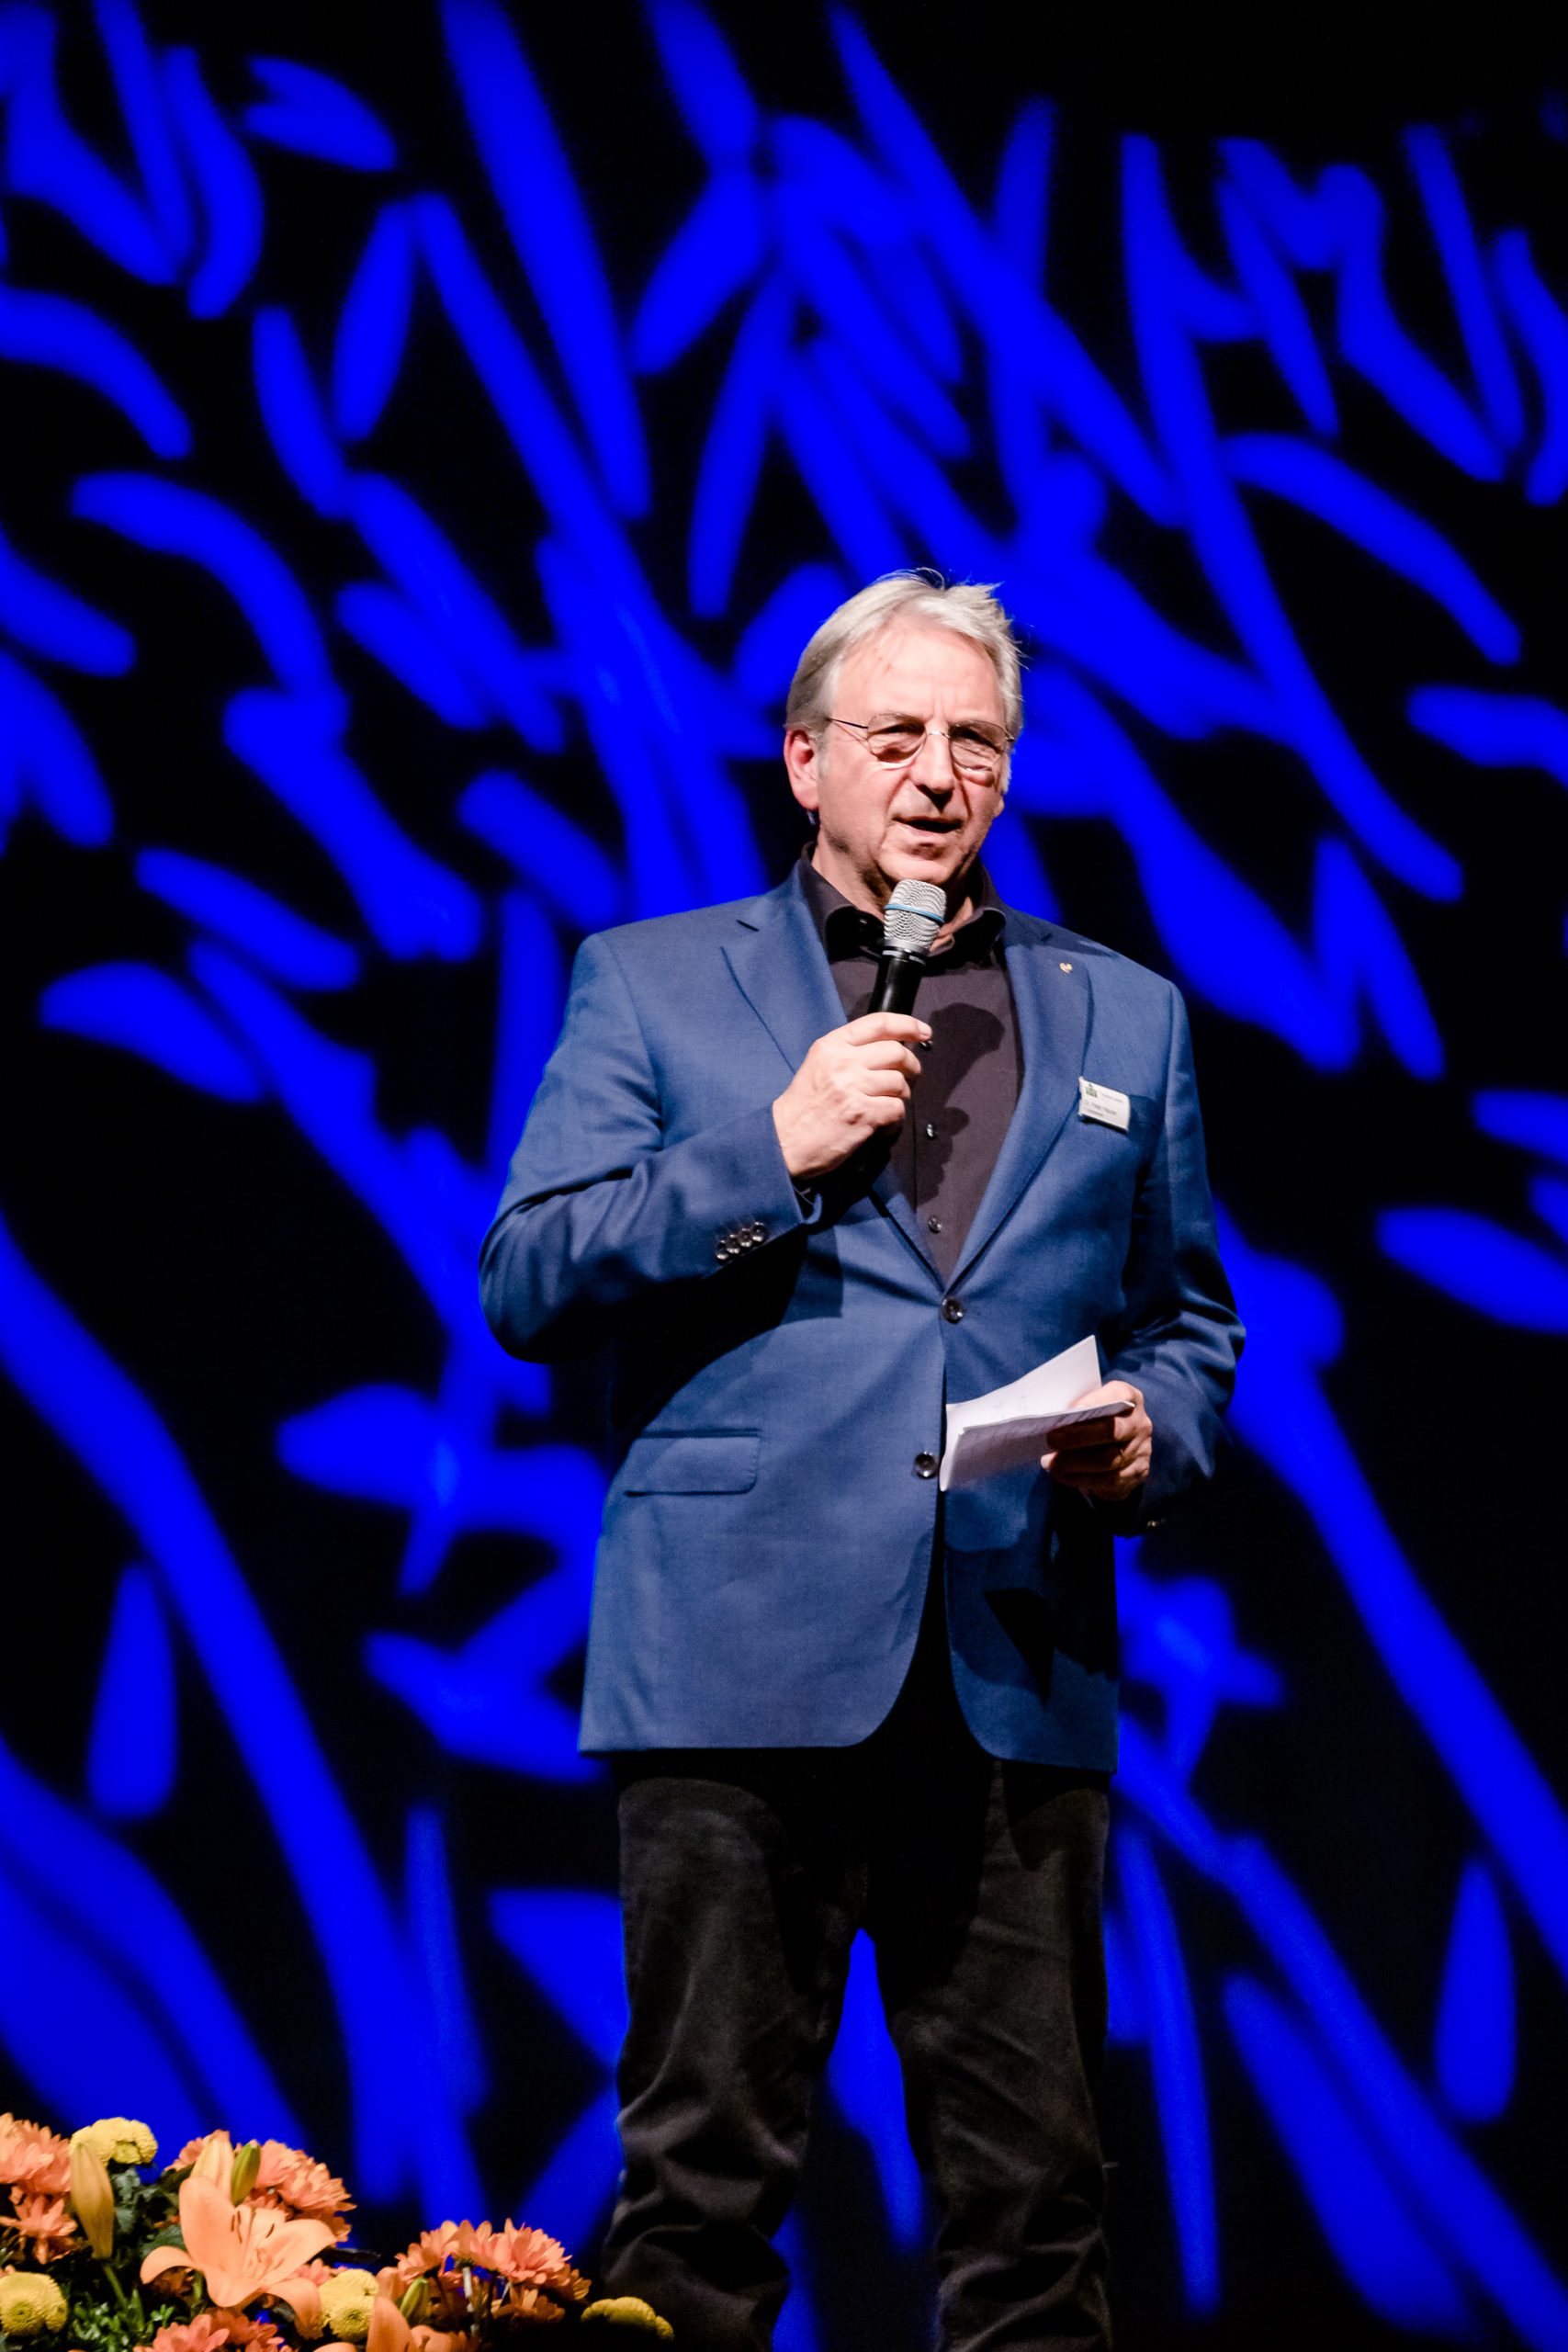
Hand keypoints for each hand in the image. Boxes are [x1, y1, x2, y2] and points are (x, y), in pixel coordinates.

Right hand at [772, 1013, 930, 1179]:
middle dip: (911, 1065)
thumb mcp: (818, 1065)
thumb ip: (848, 1053)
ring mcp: (853, 1088)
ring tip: (886, 1106)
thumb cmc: (802, 1107)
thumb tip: (888, 1050)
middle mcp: (843, 1062)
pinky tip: (882, 1126)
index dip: (907, 1025)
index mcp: (831, 1046)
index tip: (923, 1032)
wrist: (783, 1141)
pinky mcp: (863, 1114)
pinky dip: (895, 1120)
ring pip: (900, 1082)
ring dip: (901, 1097)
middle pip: (896, 1052)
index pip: (878, 1024)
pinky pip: (897, 1110)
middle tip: (911, 1077)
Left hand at [1042, 1380, 1150, 1502]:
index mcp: (1131, 1398)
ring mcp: (1141, 1451)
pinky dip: (1081, 1479)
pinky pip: (1108, 1482)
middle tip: (1050, 1440)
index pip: (1119, 1395)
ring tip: (1049, 1463)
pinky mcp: (1137, 1474)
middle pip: (1111, 1431)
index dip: (1095, 1402)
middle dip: (1078, 1437)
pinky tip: (1062, 1474)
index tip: (1069, 1410)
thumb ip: (1081, 1408)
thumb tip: (1053, 1418)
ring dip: (1074, 1463)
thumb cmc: (1099, 1419)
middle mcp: (1140, 1424)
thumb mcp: (1094, 1404)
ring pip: (1108, 1461)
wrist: (1123, 1445)